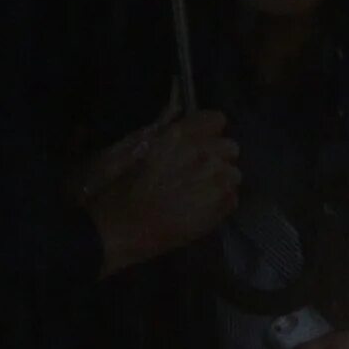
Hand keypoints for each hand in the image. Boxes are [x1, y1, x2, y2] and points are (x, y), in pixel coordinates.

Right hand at [86, 111, 238, 272]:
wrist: (118, 232)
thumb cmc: (115, 190)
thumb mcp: (129, 149)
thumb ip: (159, 132)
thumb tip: (177, 116)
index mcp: (180, 136)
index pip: (216, 119)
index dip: (207, 131)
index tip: (199, 141)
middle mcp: (204, 155)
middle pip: (231, 147)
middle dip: (216, 156)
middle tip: (195, 171)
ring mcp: (216, 183)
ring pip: (234, 174)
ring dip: (219, 180)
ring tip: (197, 193)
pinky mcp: (220, 209)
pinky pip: (232, 199)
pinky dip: (220, 203)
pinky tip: (198, 210)